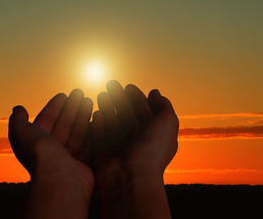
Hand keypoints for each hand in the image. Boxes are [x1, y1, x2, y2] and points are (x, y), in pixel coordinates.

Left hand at [8, 89, 93, 218]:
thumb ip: (18, 120)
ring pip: (77, 131)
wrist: (60, 179)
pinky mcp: (86, 162)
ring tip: (89, 99)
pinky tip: (98, 115)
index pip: (47, 120)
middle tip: (79, 93)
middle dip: (71, 108)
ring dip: (82, 114)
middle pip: (63, 124)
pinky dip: (93, 128)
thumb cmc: (39, 155)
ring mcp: (70, 157)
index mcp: (37, 144)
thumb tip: (18, 109)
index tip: (63, 94)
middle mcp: (53, 150)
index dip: (54, 107)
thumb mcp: (20, 133)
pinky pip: (90, 142)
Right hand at [91, 80, 177, 217]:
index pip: (145, 111)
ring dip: (108, 107)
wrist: (130, 179)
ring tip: (101, 94)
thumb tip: (155, 93)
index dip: (137, 97)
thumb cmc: (151, 151)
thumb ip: (163, 106)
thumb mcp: (167, 123)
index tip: (128, 86)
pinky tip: (95, 112)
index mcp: (153, 135)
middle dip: (120, 99)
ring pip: (113, 122)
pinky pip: (100, 135)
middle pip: (127, 114)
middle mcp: (137, 141)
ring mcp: (120, 148)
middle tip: (110, 84)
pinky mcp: (104, 154)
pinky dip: (99, 123)